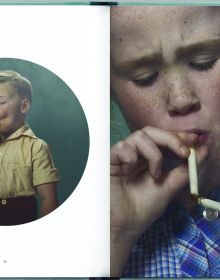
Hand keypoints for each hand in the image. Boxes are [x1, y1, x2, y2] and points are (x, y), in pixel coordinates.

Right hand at [110, 126, 206, 275]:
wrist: (127, 225)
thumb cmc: (145, 207)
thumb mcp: (170, 187)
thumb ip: (185, 169)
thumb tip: (203, 150)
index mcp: (149, 158)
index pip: (162, 138)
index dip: (177, 136)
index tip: (194, 140)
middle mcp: (136, 153)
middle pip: (151, 131)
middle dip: (170, 138)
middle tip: (183, 152)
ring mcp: (123, 156)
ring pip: (139, 136)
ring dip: (153, 153)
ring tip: (155, 174)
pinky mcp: (110, 160)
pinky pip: (121, 147)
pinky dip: (130, 155)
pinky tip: (131, 169)